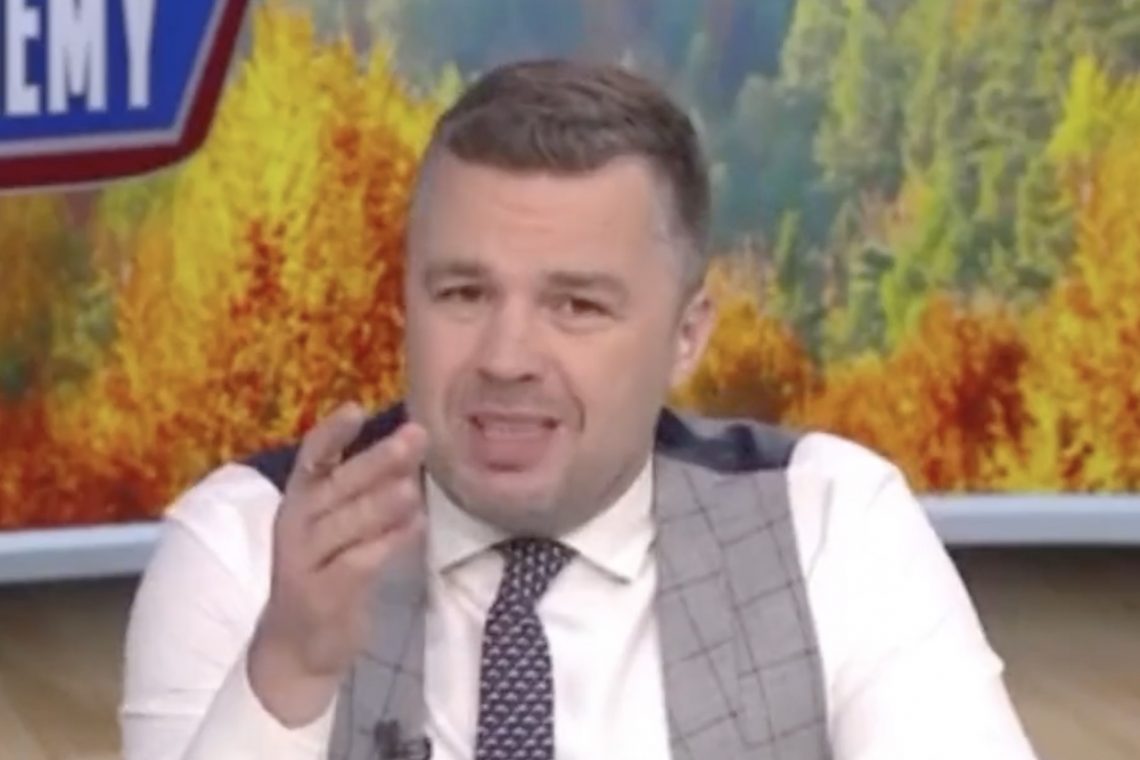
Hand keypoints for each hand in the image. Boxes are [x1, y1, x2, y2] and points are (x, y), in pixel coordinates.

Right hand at [247, 402, 428, 726]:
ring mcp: (305, 561)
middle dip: (378, 460)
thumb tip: (409, 445)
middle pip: (337, 485)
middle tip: (416, 437)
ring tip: (416, 486)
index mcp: (300, 500)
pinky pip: (360, 562)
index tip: (357, 409)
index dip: (333, 433)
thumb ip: (364, 490)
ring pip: (348, 523)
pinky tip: (417, 528)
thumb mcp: (337, 526)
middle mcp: (297, 524)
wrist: (298, 646)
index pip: (312, 458)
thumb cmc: (327, 572)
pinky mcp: (322, 594)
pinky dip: (389, 543)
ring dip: (384, 502)